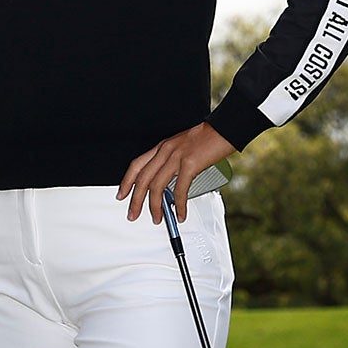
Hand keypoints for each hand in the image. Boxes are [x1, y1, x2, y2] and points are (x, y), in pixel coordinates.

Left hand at [118, 123, 235, 223]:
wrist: (225, 128)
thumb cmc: (209, 137)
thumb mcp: (184, 146)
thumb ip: (174, 162)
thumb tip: (170, 184)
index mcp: (163, 146)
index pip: (137, 165)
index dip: (126, 182)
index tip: (121, 195)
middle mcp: (166, 150)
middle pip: (142, 179)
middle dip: (135, 200)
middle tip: (133, 214)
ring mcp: (176, 156)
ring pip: (156, 186)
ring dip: (154, 206)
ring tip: (156, 218)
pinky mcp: (190, 164)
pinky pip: (179, 189)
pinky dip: (178, 205)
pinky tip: (180, 214)